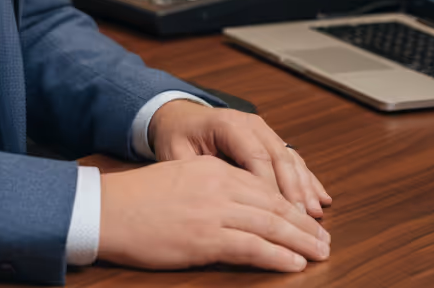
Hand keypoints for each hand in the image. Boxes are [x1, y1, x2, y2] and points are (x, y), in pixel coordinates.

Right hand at [99, 156, 330, 271]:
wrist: (108, 209)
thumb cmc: (137, 199)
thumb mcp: (178, 179)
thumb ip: (209, 187)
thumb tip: (236, 207)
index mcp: (211, 168)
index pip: (262, 186)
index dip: (289, 204)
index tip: (306, 218)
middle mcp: (217, 185)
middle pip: (273, 204)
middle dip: (302, 223)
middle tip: (325, 239)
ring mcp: (213, 211)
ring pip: (269, 225)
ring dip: (300, 241)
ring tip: (320, 253)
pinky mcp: (205, 238)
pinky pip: (252, 247)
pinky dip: (277, 256)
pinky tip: (294, 264)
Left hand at [149, 100, 331, 217]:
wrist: (180, 117)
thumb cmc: (177, 137)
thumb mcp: (177, 154)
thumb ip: (196, 174)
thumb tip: (217, 201)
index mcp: (227, 123)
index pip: (254, 156)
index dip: (269, 187)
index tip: (278, 216)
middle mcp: (250, 123)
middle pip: (279, 157)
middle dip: (294, 191)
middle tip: (305, 221)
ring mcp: (263, 130)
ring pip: (290, 158)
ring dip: (305, 187)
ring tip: (316, 214)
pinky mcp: (269, 139)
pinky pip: (292, 158)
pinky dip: (307, 179)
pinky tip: (321, 197)